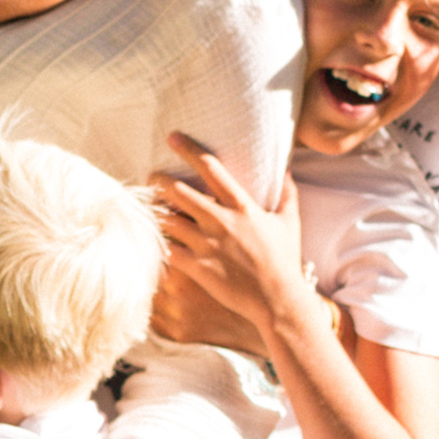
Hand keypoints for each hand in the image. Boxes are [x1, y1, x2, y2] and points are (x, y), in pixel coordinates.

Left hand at [151, 132, 309, 335]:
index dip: (188, 150)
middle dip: (160, 180)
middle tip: (152, 177)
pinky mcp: (197, 268)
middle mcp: (221, 222)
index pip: (211, 169)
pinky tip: (153, 238)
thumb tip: (286, 170)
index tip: (172, 138)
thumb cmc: (285, 261)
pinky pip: (168, 250)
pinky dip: (159, 242)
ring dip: (156, 210)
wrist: (278, 300)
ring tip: (148, 206)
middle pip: (179, 191)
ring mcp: (207, 245)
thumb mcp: (290, 223)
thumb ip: (287, 194)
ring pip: (169, 220)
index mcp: (242, 207)